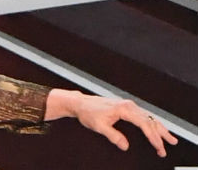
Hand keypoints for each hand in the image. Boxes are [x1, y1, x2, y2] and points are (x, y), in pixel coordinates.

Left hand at [46, 89, 177, 156]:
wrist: (80, 103)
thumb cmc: (88, 112)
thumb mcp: (99, 126)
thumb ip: (113, 136)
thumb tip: (125, 145)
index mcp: (124, 109)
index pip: (144, 124)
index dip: (153, 136)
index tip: (158, 146)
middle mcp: (128, 105)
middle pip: (150, 119)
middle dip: (161, 133)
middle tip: (169, 144)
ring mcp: (128, 105)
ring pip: (148, 117)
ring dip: (159, 128)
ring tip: (169, 139)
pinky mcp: (126, 107)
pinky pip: (143, 115)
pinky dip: (152, 123)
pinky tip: (156, 129)